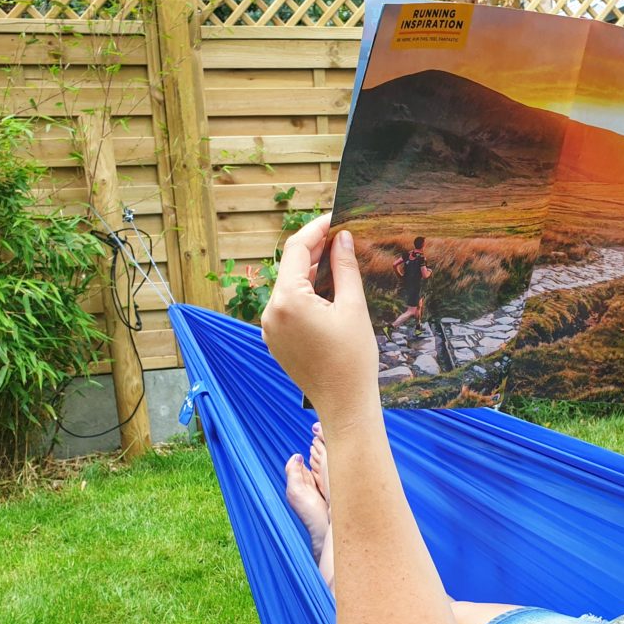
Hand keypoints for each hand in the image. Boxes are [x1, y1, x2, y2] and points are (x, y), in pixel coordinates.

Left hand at [261, 215, 379, 418]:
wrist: (344, 404)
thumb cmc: (353, 359)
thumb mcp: (353, 307)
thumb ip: (344, 267)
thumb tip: (342, 237)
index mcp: (288, 300)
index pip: (296, 249)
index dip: (316, 229)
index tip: (336, 218)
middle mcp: (271, 311)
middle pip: (290, 266)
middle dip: (315, 250)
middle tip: (343, 238)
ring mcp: (270, 327)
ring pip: (288, 286)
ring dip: (310, 271)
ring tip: (339, 262)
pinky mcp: (275, 340)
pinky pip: (287, 306)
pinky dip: (305, 293)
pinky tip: (328, 291)